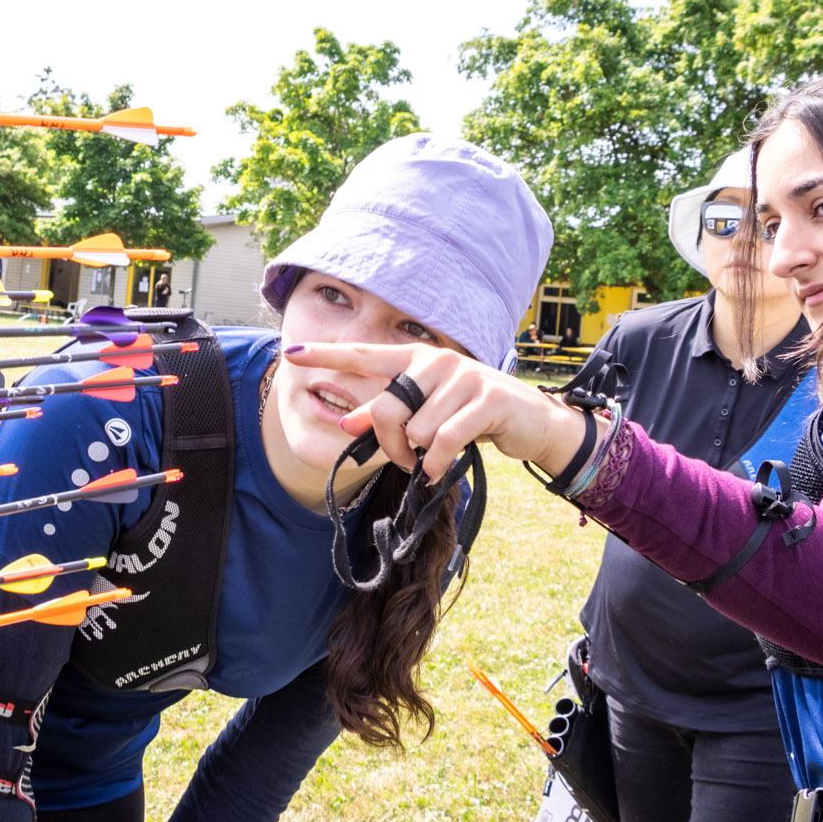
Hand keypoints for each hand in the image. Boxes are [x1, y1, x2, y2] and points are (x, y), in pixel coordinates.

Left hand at [281, 341, 588, 484]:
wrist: (530, 423)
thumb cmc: (470, 416)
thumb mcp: (425, 413)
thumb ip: (386, 413)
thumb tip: (344, 420)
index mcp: (416, 358)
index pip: (363, 355)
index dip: (327, 356)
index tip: (291, 354)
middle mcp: (437, 360)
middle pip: (386, 407)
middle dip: (389, 444)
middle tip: (404, 460)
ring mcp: (464, 377)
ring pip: (416, 430)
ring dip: (420, 456)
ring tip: (435, 457)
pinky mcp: (486, 399)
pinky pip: (443, 440)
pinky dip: (437, 462)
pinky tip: (441, 467)